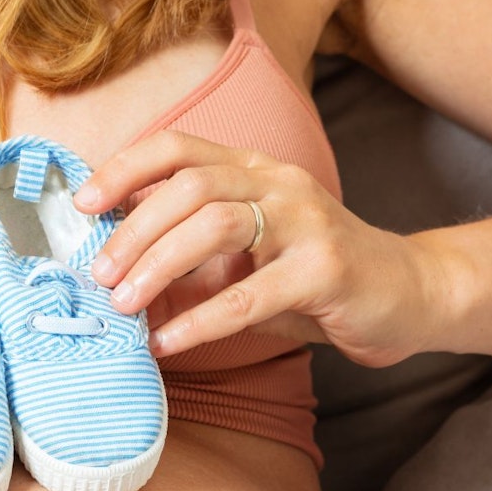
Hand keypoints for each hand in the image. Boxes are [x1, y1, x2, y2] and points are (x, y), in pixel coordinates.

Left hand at [75, 131, 444, 366]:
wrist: (409, 294)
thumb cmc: (316, 276)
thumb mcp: (251, 253)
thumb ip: (196, 252)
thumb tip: (119, 268)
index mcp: (254, 169)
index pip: (177, 148)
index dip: (124, 168)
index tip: (82, 203)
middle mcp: (278, 184)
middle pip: (189, 187)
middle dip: (133, 230)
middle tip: (99, 274)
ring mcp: (306, 222)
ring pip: (214, 226)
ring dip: (158, 265)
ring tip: (123, 303)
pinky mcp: (326, 270)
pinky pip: (249, 295)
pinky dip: (199, 321)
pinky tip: (168, 342)